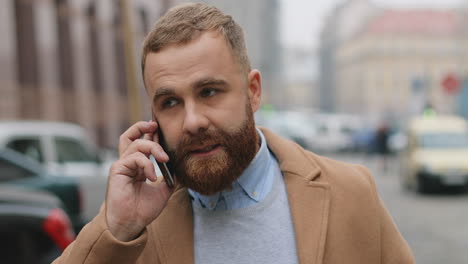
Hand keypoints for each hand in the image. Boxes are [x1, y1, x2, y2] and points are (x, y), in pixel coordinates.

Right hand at [106, 121, 171, 241]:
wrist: (131, 224)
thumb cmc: (143, 209)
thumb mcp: (164, 190)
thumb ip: (170, 176)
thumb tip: (180, 166)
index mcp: (138, 167)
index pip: (142, 143)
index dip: (152, 135)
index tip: (162, 130)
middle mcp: (128, 163)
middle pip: (130, 136)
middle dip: (141, 126)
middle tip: (155, 125)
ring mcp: (122, 165)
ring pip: (136, 144)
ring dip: (153, 148)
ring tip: (164, 159)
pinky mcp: (117, 170)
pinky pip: (133, 157)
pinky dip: (146, 164)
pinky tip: (152, 177)